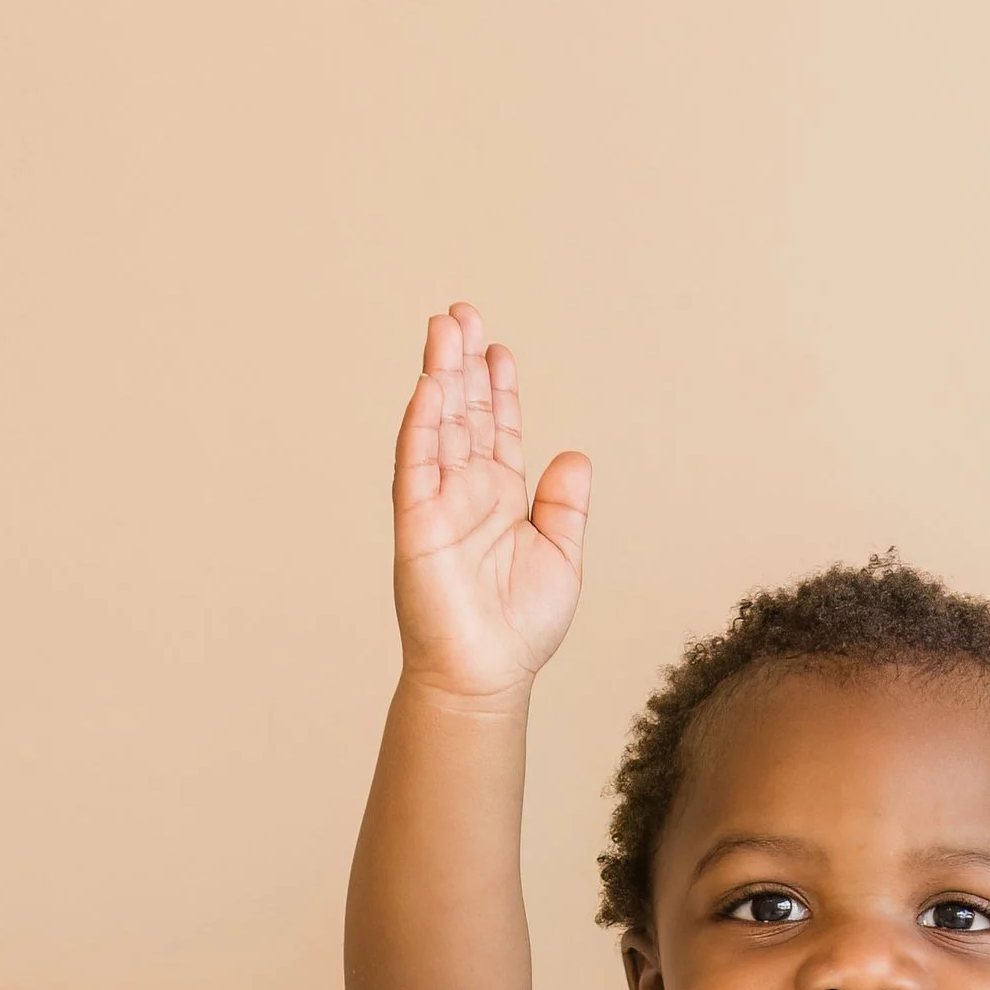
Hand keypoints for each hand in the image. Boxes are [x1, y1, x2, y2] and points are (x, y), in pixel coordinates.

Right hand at [391, 303, 591, 703]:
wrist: (487, 676)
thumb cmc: (519, 627)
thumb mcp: (562, 557)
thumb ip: (566, 506)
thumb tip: (574, 454)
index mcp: (501, 496)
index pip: (497, 427)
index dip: (498, 386)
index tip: (497, 347)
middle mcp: (466, 491)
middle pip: (464, 412)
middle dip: (463, 362)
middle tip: (462, 312)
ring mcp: (438, 502)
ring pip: (437, 425)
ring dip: (439, 376)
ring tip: (444, 327)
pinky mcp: (416, 522)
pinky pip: (416, 465)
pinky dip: (421, 425)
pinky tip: (427, 387)